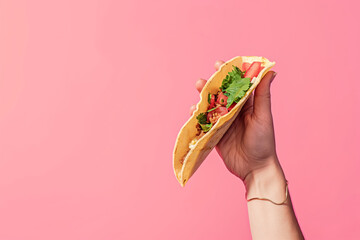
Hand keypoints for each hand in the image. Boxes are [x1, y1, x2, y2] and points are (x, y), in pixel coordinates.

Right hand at [190, 60, 281, 185]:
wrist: (255, 168)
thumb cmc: (264, 142)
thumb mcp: (263, 116)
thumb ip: (263, 95)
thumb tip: (270, 71)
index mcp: (247, 105)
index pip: (236, 85)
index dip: (228, 74)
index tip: (219, 64)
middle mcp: (234, 112)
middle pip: (219, 95)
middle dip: (210, 86)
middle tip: (202, 81)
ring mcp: (224, 124)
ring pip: (210, 108)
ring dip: (202, 100)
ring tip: (196, 94)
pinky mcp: (215, 135)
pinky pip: (204, 123)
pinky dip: (197, 117)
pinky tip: (193, 112)